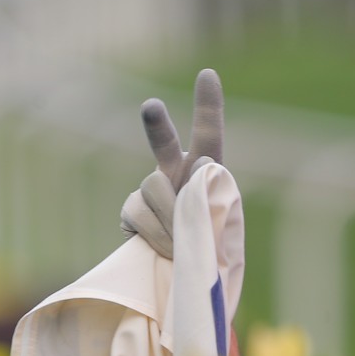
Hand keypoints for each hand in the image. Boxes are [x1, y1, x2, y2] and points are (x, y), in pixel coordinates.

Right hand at [121, 68, 224, 257]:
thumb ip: (210, 198)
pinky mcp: (132, 210)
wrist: (187, 281)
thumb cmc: (214, 252)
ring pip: (154, 188)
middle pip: (163, 143)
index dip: (207, 105)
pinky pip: (137, 212)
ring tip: (184, 242)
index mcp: (207, 172)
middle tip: (150, 106)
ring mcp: (151, 190)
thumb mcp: (222, 227)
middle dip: (156, 125)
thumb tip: (194, 167)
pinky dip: (154, 232)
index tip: (207, 74)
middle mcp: (177, 173)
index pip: (208, 134)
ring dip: (173, 218)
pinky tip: (163, 248)